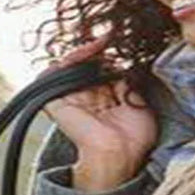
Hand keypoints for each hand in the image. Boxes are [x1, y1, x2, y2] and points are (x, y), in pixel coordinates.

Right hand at [38, 32, 157, 185]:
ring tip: (98, 44)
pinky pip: (55, 74)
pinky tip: (87, 52)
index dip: (107, 57)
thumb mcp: (139, 105)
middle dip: (96, 52)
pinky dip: (69, 59)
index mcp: (103, 104)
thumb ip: (128, 84)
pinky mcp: (57, 103)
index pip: (100, 72)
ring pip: (70, 67)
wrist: (119, 155)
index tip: (116, 44)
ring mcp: (71, 101)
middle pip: (86, 67)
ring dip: (84, 52)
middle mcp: (87, 101)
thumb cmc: (133, 140)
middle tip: (108, 39)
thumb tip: (121, 64)